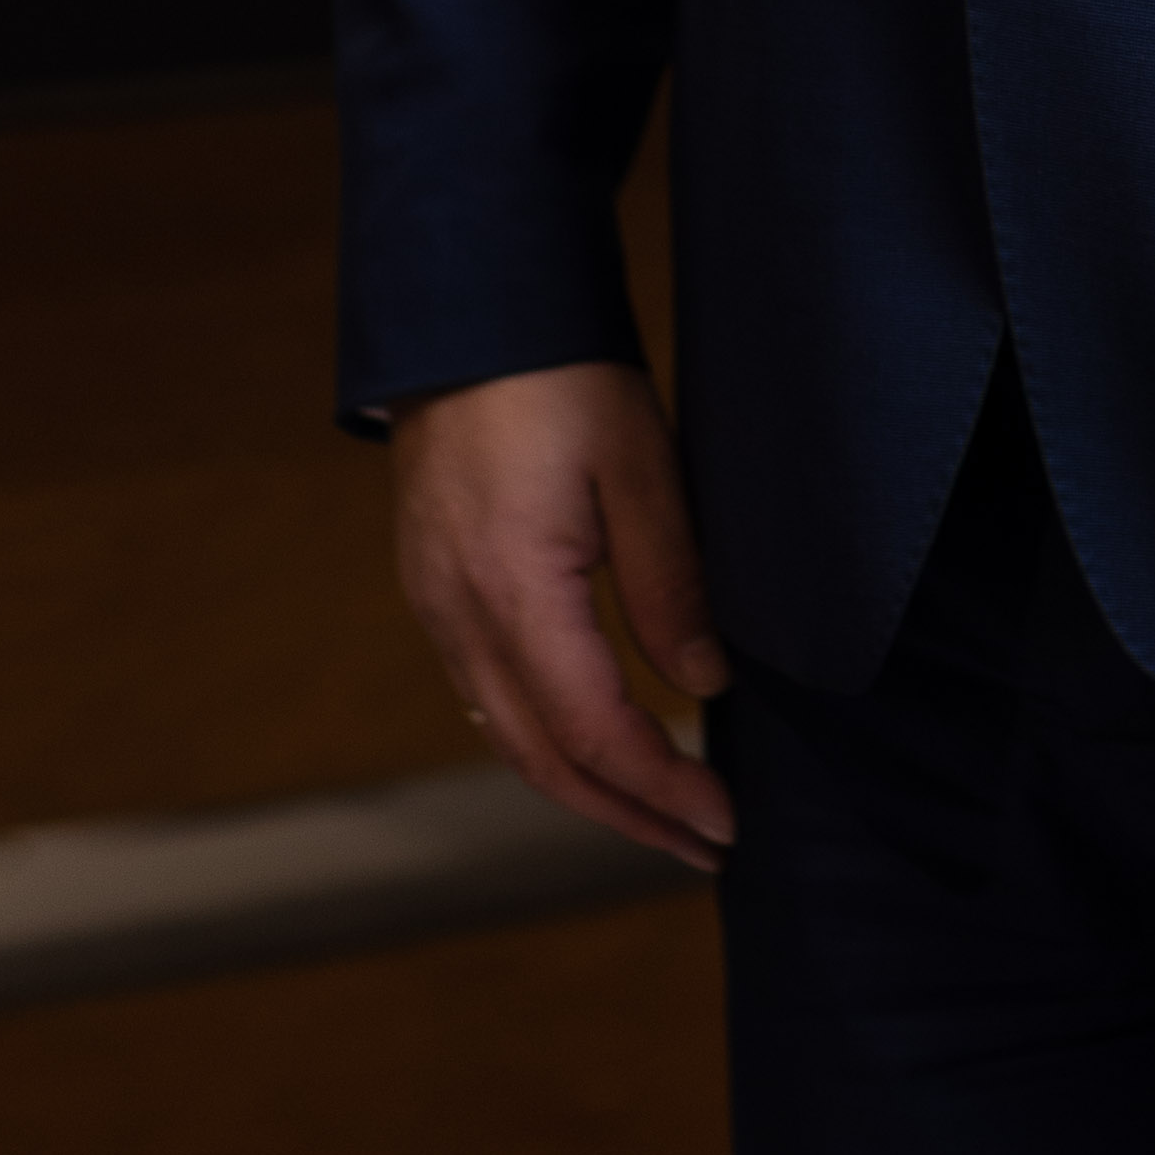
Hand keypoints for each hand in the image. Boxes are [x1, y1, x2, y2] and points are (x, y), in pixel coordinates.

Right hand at [391, 359, 734, 868]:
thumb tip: (704, 688)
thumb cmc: (560, 374)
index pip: (593, 734)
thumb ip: (671, 584)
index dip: (662, 788)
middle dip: (626, 815)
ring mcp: (433, 605)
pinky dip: (543, 740)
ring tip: (658, 814)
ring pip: (506, 737)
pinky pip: (484, 695)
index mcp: (512, 592)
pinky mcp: (431, 587)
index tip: (723, 820)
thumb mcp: (643, 467)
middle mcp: (457, 617)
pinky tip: (589, 745)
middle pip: (542, 760)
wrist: (468, 309)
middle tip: (701, 845)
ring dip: (584, 788)